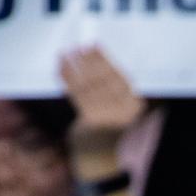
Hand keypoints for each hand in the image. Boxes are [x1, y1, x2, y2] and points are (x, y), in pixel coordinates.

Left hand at [61, 45, 144, 176]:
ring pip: (88, 85)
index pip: (118, 77)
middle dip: (89, 61)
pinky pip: (76, 94)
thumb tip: (94, 54)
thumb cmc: (108, 120)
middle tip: (79, 47)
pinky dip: (67, 78)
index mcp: (134, 106)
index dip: (104, 60)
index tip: (93, 45)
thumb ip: (112, 84)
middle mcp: (123, 112)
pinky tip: (62, 66)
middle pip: (103, 80)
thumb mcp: (118, 105)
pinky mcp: (89, 121)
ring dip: (76, 66)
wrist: (100, 150)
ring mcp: (106, 118)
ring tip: (67, 52)